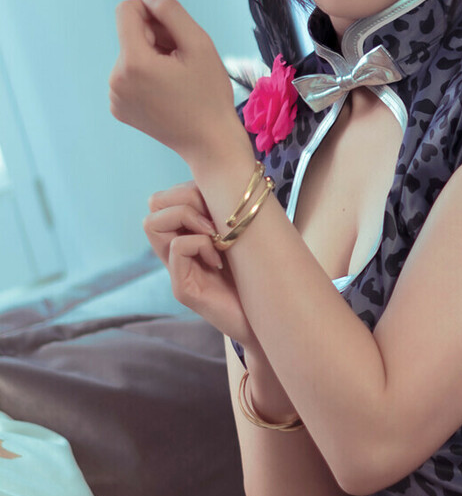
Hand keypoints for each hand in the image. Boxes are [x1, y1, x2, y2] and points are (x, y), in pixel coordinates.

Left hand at [110, 0, 244, 164]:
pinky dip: (147, 76)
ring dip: (152, 57)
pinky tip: (168, 92)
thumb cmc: (210, 95)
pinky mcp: (118, 108)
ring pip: (130, 54)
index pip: (126, 11)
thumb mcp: (200, 44)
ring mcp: (114, 96)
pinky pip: (128, 75)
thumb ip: (171, 11)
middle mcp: (115, 79)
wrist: (210, 143)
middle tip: (184, 61)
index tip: (175, 34)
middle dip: (155, 38)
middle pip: (129, 34)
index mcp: (133, 62)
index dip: (153, 13)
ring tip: (177, 78)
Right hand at [144, 182, 255, 349]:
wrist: (273, 321)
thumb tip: (229, 174)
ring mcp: (177, 271)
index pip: (164, 197)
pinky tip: (220, 260)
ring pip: (153, 222)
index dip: (189, 190)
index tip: (222, 207)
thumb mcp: (246, 236)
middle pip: (154, 204)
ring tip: (217, 238)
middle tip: (218, 222)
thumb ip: (229, 213)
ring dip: (189, 219)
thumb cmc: (262, 277)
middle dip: (188, 199)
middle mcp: (176, 253)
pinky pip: (178, 248)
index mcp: (188, 236)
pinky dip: (201, 245)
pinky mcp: (184, 290)